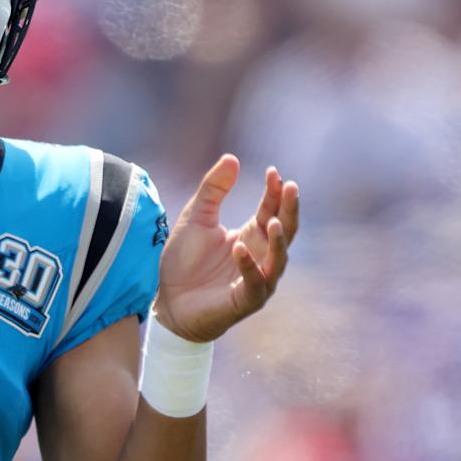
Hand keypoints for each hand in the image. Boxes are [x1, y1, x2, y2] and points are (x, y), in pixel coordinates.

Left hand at [153, 155, 298, 342]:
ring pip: (278, 259)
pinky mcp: (245, 301)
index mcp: (251, 235)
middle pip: (284, 231)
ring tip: (272, 221)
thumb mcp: (196, 218)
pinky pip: (254, 283)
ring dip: (277, 241)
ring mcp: (256, 280)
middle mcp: (260, 256)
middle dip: (289, 210)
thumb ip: (213, 190)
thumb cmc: (185, 263)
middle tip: (291, 188)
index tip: (273, 171)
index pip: (270, 209)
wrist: (168, 303)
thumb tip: (232, 157)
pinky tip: (239, 249)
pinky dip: (248, 266)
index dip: (275, 192)